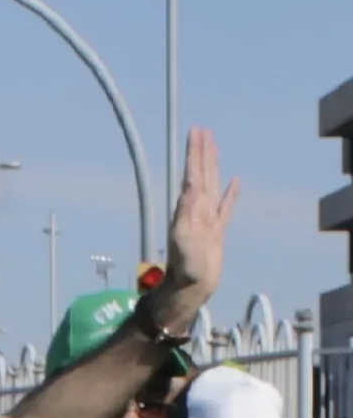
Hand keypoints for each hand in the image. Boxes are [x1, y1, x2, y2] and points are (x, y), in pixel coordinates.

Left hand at [152, 128, 239, 333]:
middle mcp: (197, 209)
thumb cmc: (185, 266)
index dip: (195, 152)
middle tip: (202, 130)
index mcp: (189, 208)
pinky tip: (235, 181)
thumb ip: (186, 210)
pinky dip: (231, 193)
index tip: (197, 131)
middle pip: (202, 173)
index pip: (192, 173)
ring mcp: (208, 218)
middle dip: (202, 152)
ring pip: (213, 185)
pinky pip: (226, 206)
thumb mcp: (183, 236)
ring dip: (213, 166)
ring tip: (214, 147)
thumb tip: (190, 185)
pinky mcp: (217, 230)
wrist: (191, 287)